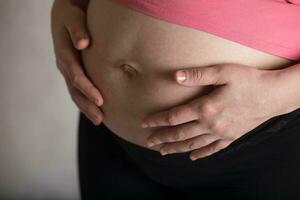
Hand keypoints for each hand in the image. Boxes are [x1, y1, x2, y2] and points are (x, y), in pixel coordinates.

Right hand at [51, 0, 103, 124]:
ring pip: (75, 92)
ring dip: (86, 107)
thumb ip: (77, 28)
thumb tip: (83, 44)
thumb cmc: (72, 13)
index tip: (100, 101)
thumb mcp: (73, 16)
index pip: (76, 76)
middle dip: (87, 105)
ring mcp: (67, 69)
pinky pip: (77, 88)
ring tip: (99, 120)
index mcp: (65, 54)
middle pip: (75, 89)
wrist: (64, 13)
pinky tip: (96, 108)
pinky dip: (85, 99)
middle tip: (100, 119)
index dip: (88, 89)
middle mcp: (64, 64)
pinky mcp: (73, 70)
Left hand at [142, 64, 281, 160]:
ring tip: (162, 151)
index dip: (157, 120)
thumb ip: (197, 75)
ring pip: (192, 144)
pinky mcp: (231, 137)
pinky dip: (201, 154)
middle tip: (148, 141)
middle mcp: (210, 124)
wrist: (273, 95)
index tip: (144, 123)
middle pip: (180, 134)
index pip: (174, 117)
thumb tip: (175, 76)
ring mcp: (221, 133)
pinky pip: (213, 149)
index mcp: (205, 107)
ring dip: (176, 148)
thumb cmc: (248, 80)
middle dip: (162, 138)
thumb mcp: (223, 72)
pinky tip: (192, 157)